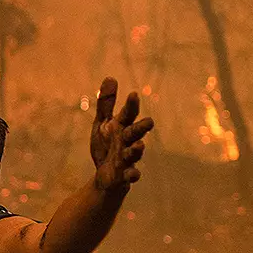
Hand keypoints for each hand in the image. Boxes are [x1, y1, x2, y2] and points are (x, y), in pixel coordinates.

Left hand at [89, 77, 154, 191]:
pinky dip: (133, 175)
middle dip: (142, 127)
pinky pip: (131, 175)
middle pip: (136, 132)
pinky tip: (134, 175)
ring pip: (134, 153)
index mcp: (122, 127)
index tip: (133, 94)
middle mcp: (127, 141)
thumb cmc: (106, 146)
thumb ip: (106, 103)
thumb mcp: (102, 124)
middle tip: (149, 122)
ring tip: (140, 145)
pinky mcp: (125, 175)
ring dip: (137, 150)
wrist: (106, 176)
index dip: (131, 105)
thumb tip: (110, 77)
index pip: (128, 114)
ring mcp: (127, 158)